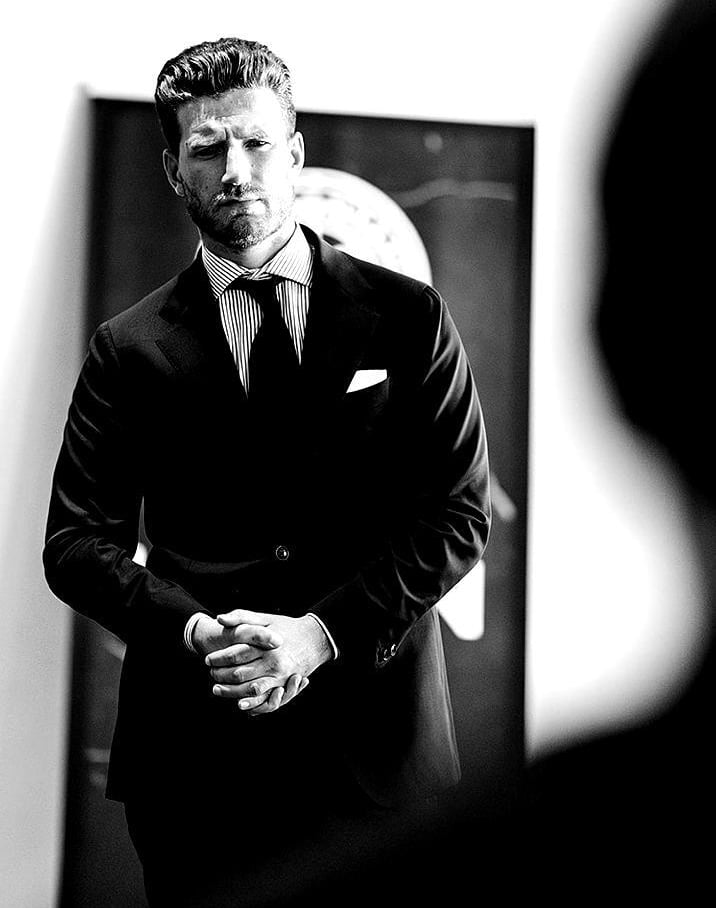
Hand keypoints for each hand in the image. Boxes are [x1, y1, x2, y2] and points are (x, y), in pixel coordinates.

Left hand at [205, 609, 331, 710]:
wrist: (315, 638)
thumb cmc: (287, 627)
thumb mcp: (265, 618)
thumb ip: (242, 617)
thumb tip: (219, 618)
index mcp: (266, 645)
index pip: (235, 654)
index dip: (218, 658)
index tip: (208, 659)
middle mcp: (273, 663)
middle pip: (240, 674)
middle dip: (221, 675)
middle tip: (210, 673)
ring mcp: (280, 677)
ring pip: (249, 689)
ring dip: (230, 692)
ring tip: (217, 688)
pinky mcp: (285, 686)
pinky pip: (266, 700)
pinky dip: (251, 704)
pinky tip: (238, 703)